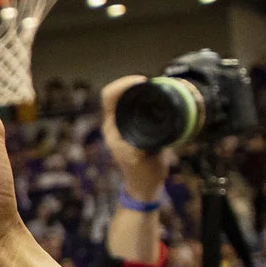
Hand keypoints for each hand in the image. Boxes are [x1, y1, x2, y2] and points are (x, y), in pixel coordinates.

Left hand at [99, 76, 168, 201]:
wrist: (144, 185)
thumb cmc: (143, 173)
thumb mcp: (145, 156)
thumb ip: (148, 141)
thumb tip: (157, 127)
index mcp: (112, 128)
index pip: (109, 97)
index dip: (122, 85)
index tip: (141, 81)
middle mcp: (114, 124)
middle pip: (116, 93)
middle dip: (132, 84)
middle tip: (150, 82)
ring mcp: (122, 125)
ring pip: (126, 98)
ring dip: (137, 90)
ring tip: (153, 86)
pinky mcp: (132, 127)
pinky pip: (135, 106)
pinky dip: (143, 98)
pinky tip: (156, 97)